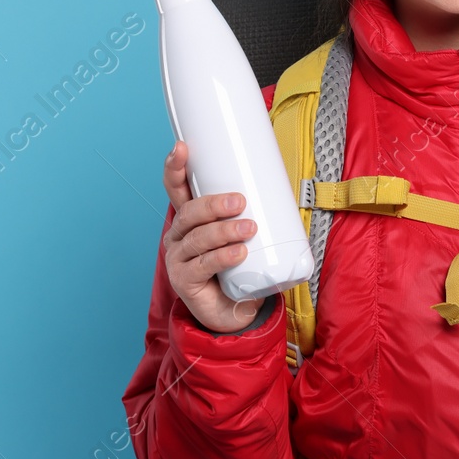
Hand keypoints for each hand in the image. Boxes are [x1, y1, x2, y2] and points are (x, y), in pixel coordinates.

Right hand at [161, 140, 264, 332]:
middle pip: (188, 213)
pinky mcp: (184, 281)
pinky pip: (202, 265)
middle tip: (239, 202)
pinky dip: (222, 257)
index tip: (182, 148)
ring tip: (248, 229)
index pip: (176, 189)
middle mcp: (178, 236)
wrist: (235, 310)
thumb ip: (255, 211)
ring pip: (197, 238)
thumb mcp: (246, 233)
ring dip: (223, 231)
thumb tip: (282, 182)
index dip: (175, 167)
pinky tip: (238, 253)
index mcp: (190, 219)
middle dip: (212, 204)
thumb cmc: (241, 266)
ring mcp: (178, 259)